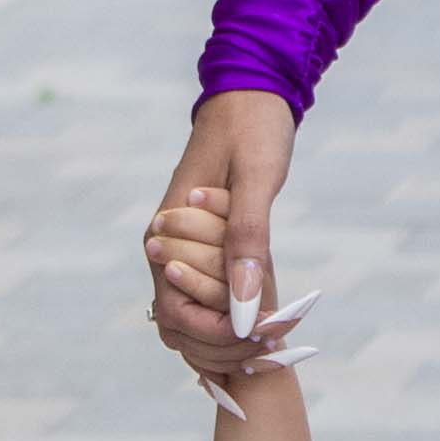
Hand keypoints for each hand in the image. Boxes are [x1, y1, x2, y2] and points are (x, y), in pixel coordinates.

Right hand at [148, 90, 297, 387]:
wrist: (249, 97)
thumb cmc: (253, 132)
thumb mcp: (257, 181)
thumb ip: (247, 237)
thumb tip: (242, 303)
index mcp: (167, 233)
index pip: (177, 312)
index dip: (219, 334)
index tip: (263, 338)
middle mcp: (164, 248)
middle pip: (180, 325)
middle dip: (224, 344)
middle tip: (274, 344)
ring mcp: (180, 249)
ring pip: (191, 319)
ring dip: (228, 335)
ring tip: (275, 334)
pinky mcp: (200, 247)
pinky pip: (206, 299)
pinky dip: (231, 316)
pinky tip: (266, 317)